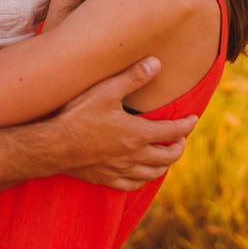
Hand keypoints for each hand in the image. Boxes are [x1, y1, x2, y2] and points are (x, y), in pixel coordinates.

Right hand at [54, 57, 196, 190]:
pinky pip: (133, 185)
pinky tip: (141, 174)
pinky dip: (143, 179)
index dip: (187, 124)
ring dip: (164, 164)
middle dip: (178, 147)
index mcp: (138, 134)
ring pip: (153, 173)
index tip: (193, 118)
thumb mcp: (106, 91)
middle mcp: (134, 156)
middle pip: (168, 157)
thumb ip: (133, 77)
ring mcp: (121, 170)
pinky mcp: (107, 179)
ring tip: (164, 155)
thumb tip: (156, 63)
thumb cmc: (78, 115)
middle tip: (179, 138)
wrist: (53, 145)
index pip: (173, 131)